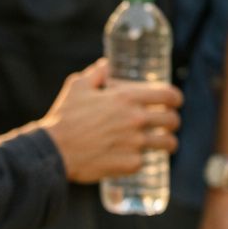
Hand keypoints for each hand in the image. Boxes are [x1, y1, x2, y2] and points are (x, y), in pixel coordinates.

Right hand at [40, 59, 181, 183]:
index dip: (175, 99)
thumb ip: (97, 72)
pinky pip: (145, 161)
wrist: (51, 151)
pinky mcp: (129, 164)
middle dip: (172, 122)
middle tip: (166, 125)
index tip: (174, 103)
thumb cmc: (64, 117)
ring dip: (168, 143)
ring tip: (163, 144)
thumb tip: (108, 64)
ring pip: (168, 143)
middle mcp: (136, 119)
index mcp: (127, 98)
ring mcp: (134, 143)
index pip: (169, 95)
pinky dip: (141, 160)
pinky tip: (135, 158)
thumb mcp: (78, 86)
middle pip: (173, 120)